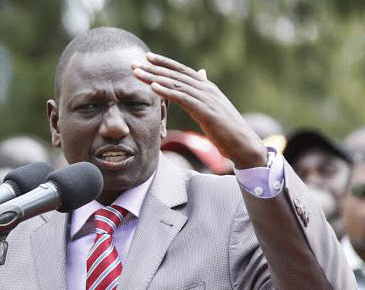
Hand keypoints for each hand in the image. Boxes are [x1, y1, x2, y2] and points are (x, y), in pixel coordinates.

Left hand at [131, 53, 266, 168]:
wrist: (244, 145)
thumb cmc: (227, 128)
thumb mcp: (213, 105)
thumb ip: (204, 90)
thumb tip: (202, 72)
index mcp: (207, 87)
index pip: (181, 70)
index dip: (164, 63)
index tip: (146, 57)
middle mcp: (206, 88)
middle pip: (175, 75)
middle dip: (153, 68)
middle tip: (134, 64)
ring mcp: (207, 98)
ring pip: (176, 84)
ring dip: (154, 78)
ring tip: (137, 73)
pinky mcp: (206, 111)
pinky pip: (183, 98)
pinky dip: (167, 91)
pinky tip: (154, 87)